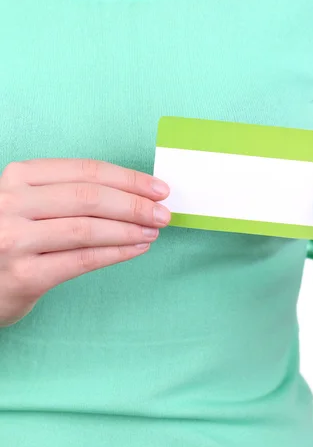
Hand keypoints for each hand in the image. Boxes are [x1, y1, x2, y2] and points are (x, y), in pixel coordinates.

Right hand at [0, 159, 170, 326]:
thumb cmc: (13, 234)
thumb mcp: (29, 200)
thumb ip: (69, 192)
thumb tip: (134, 192)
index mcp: (19, 176)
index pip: (86, 170)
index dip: (128, 179)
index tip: (158, 188)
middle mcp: (13, 203)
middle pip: (89, 197)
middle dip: (135, 204)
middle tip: (163, 213)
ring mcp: (14, 240)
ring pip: (87, 229)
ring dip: (129, 229)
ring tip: (152, 232)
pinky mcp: (24, 276)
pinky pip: (82, 260)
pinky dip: (116, 253)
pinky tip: (136, 249)